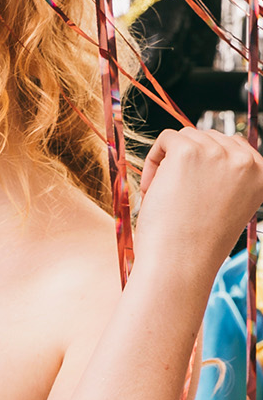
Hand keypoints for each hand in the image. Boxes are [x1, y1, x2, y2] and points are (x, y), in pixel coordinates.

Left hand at [135, 126, 262, 279]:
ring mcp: (219, 153)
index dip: (208, 167)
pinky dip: (153, 161)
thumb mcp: (228, 203)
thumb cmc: (197, 240)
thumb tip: (206, 146)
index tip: (197, 195)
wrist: (180, 262)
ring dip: (169, 163)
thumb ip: (227, 175)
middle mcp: (247, 161)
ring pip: (186, 137)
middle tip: (178, 198)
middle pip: (209, 138)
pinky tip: (153, 189)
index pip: (235, 147)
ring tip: (165, 195)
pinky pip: (165, 138)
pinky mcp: (188, 151)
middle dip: (188, 163)